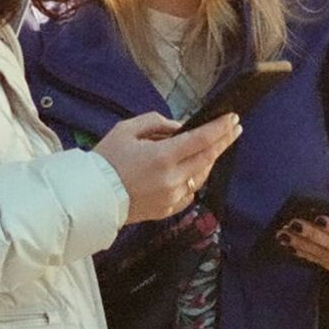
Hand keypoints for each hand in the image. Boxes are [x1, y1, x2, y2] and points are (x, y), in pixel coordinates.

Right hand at [93, 112, 241, 224]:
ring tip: (215, 145)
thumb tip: (180, 128)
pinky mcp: (169, 210)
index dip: (220, 128)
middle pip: (208, 158)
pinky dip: (195, 178)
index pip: (201, 140)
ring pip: (202, 175)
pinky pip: (190, 192)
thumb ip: (156, 123)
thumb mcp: (126, 130)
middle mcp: (173, 179)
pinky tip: (194, 169)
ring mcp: (173, 197)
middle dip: (224, 141)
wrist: (92, 198)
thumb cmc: (106, 160)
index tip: (233, 118)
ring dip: (210, 159)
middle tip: (236, 128)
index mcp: (162, 157)